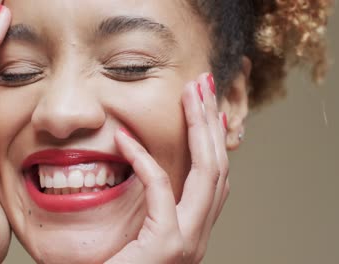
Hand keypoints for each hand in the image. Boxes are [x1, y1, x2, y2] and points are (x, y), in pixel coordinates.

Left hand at [107, 73, 229, 263]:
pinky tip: (123, 137)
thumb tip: (142, 166)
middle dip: (211, 122)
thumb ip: (152, 206)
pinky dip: (142, 159)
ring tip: (192, 94)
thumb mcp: (141, 233)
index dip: (211, 139)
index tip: (205, 108)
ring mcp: (188, 241)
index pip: (212, 176)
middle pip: (217, 167)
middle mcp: (199, 234)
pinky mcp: (168, 245)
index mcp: (192, 228)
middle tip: (204, 85)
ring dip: (199, 128)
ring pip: (206, 173)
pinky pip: (159, 190)